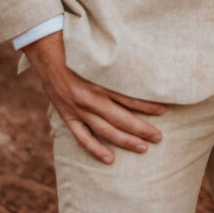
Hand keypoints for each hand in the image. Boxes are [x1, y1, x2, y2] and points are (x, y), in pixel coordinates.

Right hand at [24, 31, 165, 163]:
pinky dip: (95, 149)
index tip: (164, 110)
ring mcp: (80, 110)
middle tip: (158, 137)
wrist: (50, 56)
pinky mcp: (68, 117)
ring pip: (106, 131)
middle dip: (142, 129)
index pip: (130, 98)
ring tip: (143, 147)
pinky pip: (83, 137)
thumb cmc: (81, 53)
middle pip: (121, 118)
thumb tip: (144, 66)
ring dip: (125, 140)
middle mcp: (92, 98)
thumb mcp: (102, 56)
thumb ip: (120, 65)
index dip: (148, 105)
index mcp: (103, 81)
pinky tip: (109, 159)